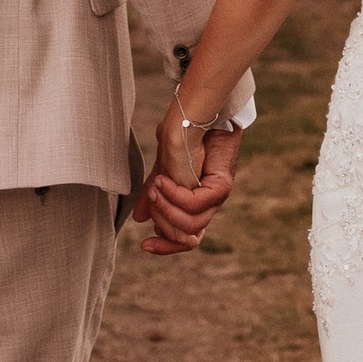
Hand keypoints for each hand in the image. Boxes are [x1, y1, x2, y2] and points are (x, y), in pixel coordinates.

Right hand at [141, 121, 240, 256]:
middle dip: (162, 224)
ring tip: (156, 186)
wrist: (193, 113)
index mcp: (195, 204)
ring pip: (190, 225)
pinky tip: (164, 180)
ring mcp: (217, 197)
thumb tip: (141, 218)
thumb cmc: (181, 135)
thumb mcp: (162, 170)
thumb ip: (154, 194)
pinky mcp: (221, 186)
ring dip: (166, 207)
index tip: (143, 246)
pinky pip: (194, 205)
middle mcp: (209, 204)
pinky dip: (175, 195)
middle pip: (187, 238)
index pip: (184, 240)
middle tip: (150, 196)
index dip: (165, 248)